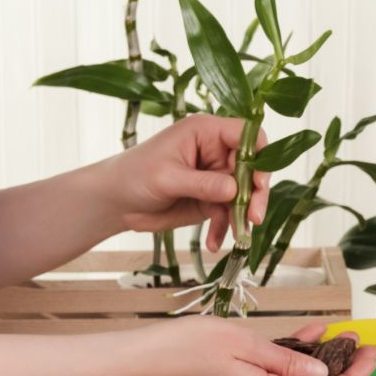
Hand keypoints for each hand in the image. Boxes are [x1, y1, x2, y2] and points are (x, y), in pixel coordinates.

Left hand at [98, 114, 269, 249]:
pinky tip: (213, 243)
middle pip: (251, 168)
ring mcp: (215, 177)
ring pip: (243, 195)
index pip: (246, 135)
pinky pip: (227, 214)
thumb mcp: (168, 177)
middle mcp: (215, 152)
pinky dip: (224, 229)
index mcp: (206, 132)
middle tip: (255, 217)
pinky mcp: (210, 200)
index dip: (258, 155)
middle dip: (255, 194)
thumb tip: (235, 191)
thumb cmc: (135, 175)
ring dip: (243, 216)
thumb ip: (202, 183)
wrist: (117, 202)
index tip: (258, 181)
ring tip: (239, 236)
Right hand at [129, 318, 375, 375]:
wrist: (138, 364)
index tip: (370, 354)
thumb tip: (319, 372)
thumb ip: (284, 360)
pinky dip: (287, 364)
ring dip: (313, 363)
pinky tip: (297, 339)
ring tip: (330, 334)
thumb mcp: (241, 344)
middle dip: (338, 368)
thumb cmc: (183, 349)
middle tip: (353, 340)